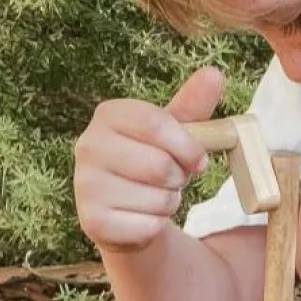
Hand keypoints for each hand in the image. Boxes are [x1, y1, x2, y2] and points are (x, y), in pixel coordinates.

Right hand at [74, 67, 223, 252]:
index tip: (199, 160)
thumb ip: (193, 107)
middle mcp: (88, 145)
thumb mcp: (174, 135)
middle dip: (178, 178)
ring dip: (168, 204)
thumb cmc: (153, 166)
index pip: (156, 123)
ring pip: (157, 200)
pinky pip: (148, 226)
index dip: (187, 146)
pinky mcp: (92, 221)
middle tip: (169, 180)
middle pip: (159, 165)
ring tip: (153, 197)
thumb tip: (214, 74)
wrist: (126, 213)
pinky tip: (143, 218)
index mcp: (108, 115)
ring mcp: (86, 184)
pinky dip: (156, 226)